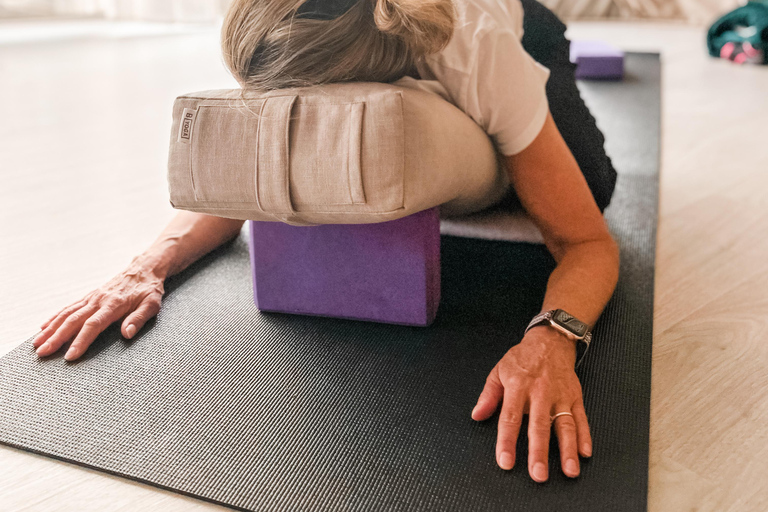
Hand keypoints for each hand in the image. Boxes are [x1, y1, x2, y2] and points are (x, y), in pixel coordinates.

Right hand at [32, 255, 165, 360]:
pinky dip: (55, 317)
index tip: (70, 356)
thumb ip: (139, 319)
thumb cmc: (149, 290)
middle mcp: (98, 300)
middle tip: (42, 353)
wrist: (143, 269)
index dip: (80, 341)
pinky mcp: (89, 296)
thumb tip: (126, 334)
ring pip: (66, 314)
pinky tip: (44, 326)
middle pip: (73, 320)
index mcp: (113, 305)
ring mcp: (91, 297)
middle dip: (57, 338)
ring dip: (51, 329)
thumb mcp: (152, 304)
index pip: (93, 325)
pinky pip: (68, 307)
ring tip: (37, 343)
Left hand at [471, 326, 591, 481]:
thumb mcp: (499, 371)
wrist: (550, 341)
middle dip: (539, 452)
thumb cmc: (522, 359)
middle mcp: (540, 392)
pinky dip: (585, 436)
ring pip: (565, 425)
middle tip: (538, 474)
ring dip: (567, 450)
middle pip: (539, 426)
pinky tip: (585, 453)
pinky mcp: (575, 397)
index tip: (505, 462)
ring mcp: (560, 396)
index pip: (510, 418)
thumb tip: (477, 415)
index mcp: (518, 386)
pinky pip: (581, 418)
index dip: (507, 441)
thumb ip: (489, 396)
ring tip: (569, 471)